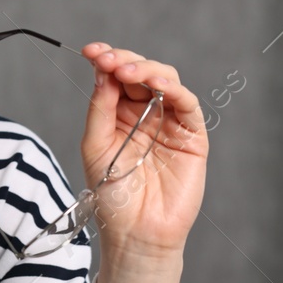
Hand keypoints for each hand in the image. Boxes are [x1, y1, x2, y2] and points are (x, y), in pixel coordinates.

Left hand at [79, 43, 208, 282]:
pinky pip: (187, 105)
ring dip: (146, 69)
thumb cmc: (113, 195)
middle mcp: (147, 115)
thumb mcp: (96, 145)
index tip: (91, 50)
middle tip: (107, 58)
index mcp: (120, 115)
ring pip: (166, 81)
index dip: (106, 59)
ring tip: (126, 69)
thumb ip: (101, 108)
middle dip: (124, 60)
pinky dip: (173, 89)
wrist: (135, 232)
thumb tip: (102, 70)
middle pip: (141, 73)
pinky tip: (156, 84)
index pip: (117, 77)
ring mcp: (170, 124)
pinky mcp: (192, 136)